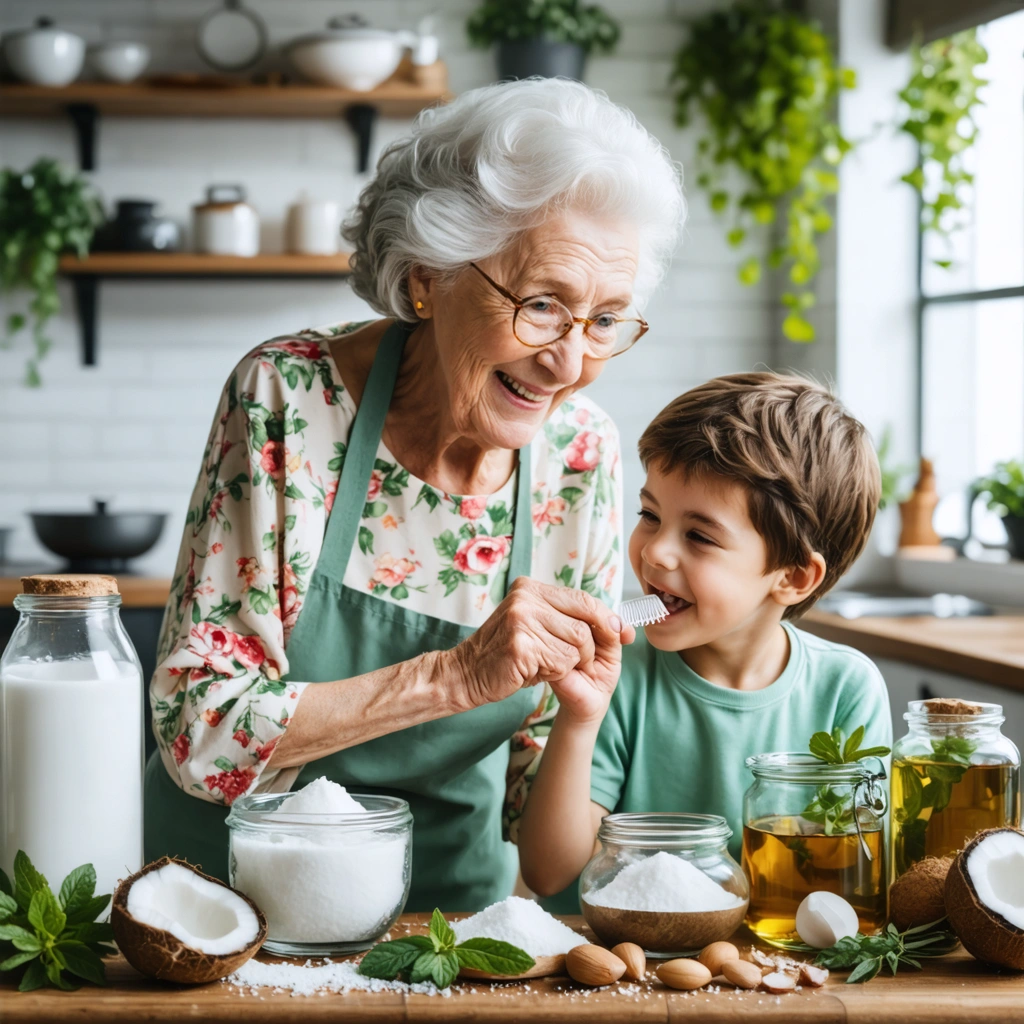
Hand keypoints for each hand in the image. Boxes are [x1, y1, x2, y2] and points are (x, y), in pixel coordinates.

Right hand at [448, 577, 633, 715]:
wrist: (467, 674)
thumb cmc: (507, 653)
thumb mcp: (535, 624)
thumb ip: (569, 618)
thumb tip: (620, 624)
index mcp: (531, 588)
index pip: (583, 598)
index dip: (606, 618)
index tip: (621, 633)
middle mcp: (526, 598)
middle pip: (585, 622)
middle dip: (591, 647)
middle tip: (580, 662)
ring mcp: (522, 620)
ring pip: (578, 644)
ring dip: (570, 663)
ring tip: (546, 664)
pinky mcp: (521, 645)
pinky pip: (563, 662)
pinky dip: (557, 673)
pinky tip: (535, 671)